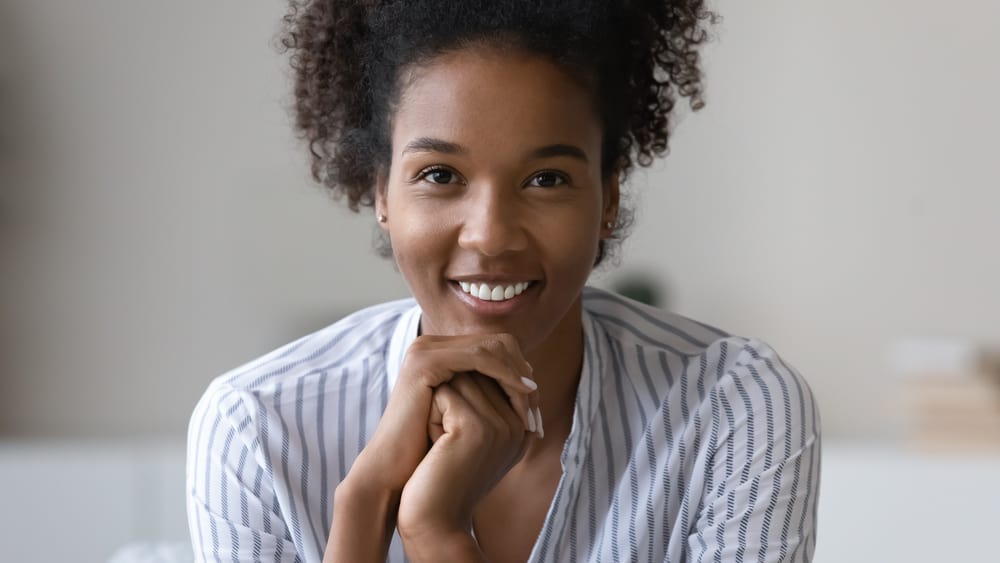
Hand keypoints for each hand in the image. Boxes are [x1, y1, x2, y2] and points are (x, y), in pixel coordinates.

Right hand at [343, 333, 538, 497]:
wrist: (396, 474)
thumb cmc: (431, 451)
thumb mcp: (468, 415)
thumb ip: (491, 395)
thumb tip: (533, 387)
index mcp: (441, 353)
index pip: (495, 348)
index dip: (520, 372)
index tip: (536, 405)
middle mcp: (431, 345)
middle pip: (497, 341)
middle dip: (522, 371)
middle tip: (536, 404)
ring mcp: (425, 349)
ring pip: (492, 347)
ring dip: (518, 375)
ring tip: (532, 403)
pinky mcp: (425, 361)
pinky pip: (479, 357)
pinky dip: (506, 374)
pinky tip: (521, 396)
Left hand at [396, 373, 531, 556]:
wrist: (433, 518)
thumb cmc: (444, 478)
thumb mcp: (467, 437)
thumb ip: (480, 402)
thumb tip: (470, 359)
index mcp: (522, 428)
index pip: (493, 376)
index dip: (462, 392)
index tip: (451, 429)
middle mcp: (518, 425)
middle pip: (480, 372)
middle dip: (452, 394)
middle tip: (444, 437)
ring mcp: (501, 425)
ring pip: (463, 378)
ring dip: (440, 403)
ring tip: (441, 442)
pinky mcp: (477, 428)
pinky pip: (447, 393)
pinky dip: (431, 414)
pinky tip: (435, 444)